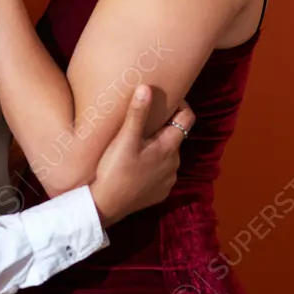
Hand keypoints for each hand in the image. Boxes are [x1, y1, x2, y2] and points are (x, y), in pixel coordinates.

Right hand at [89, 84, 194, 227]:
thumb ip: (137, 114)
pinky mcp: (160, 193)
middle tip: (144, 120)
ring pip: (168, 154)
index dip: (180, 105)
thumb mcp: (125, 140)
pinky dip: (153, 165)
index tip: (165, 99)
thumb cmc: (115, 170)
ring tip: (137, 142)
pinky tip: (136, 164)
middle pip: (175, 136)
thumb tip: (146, 88)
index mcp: (168, 147)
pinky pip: (162, 172)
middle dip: (163, 127)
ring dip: (157, 147)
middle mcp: (174, 163)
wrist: (105, 206)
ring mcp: (168, 180)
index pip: (187, 119)